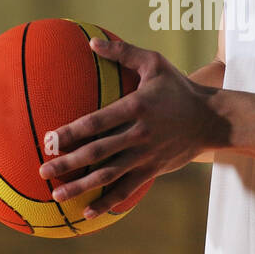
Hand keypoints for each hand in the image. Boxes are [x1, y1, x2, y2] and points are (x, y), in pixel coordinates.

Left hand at [38, 33, 223, 216]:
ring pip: (108, 175)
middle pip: (97, 152)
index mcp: (135, 107)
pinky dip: (107, 202)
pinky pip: (127, 189)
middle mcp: (139, 134)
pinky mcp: (153, 169)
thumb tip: (91, 42)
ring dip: (81, 187)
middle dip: (67, 163)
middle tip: (42, 170)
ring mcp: (146, 155)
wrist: (212, 119)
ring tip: (57, 195)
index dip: (71, 133)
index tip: (49, 140)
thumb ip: (122, 52)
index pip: (96, 122)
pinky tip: (87, 211)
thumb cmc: (179, 88)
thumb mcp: (154, 63)